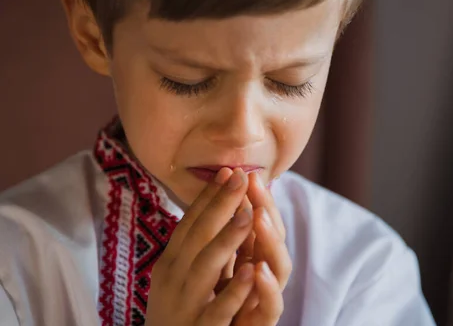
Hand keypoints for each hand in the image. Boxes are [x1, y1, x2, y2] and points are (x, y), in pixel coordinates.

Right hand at [146, 168, 255, 325]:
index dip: (209, 197)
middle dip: (220, 204)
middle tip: (240, 176)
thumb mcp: (182, 275)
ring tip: (248, 214)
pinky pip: (218, 308)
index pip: (190, 223)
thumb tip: (216, 211)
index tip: (227, 170)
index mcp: (171, 263)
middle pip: (197, 235)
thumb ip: (197, 247)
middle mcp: (174, 278)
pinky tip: (252, 270)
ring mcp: (185, 303)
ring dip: (227, 239)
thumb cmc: (178, 311)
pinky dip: (235, 289)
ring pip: (206, 266)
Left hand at [233, 173, 290, 325]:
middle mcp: (266, 275)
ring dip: (270, 240)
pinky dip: (266, 288)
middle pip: (274, 238)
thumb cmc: (214, 306)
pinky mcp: (262, 324)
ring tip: (257, 216)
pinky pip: (271, 307)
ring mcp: (266, 299)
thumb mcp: (218, 265)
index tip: (242, 172)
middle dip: (265, 208)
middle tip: (253, 183)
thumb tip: (222, 191)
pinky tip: (257, 269)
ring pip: (281, 268)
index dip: (254, 198)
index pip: (261, 222)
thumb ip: (225, 235)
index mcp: (254, 258)